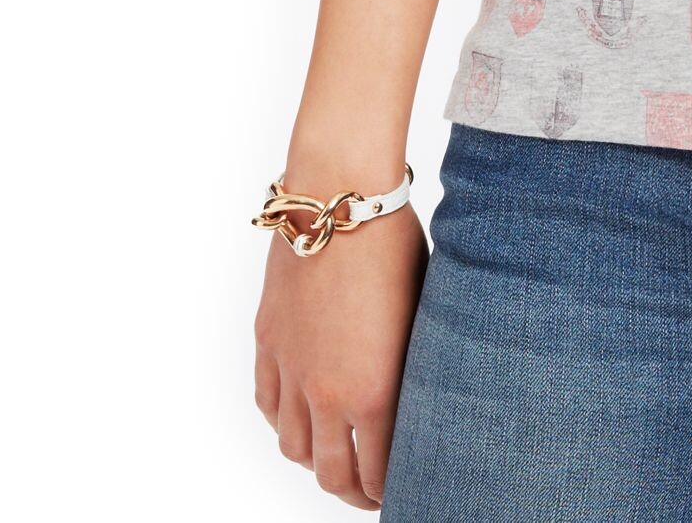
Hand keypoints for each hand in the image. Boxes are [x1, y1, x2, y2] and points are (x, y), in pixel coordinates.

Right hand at [254, 200, 428, 506]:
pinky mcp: (269, 343)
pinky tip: (302, 422)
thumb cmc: (395, 243)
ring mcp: (291, 369)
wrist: (340, 197)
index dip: (391, 490)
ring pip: (294, 448)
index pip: (379, 471)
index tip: (406, 489)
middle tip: (374, 494)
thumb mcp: (423, 311)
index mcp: (374, 389)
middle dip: (355, 494)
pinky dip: (285, 424)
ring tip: (337, 461)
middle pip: (332, 474)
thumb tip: (420, 393)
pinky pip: (269, 405)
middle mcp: (327, 391)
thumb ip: (412, 365)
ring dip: (316, 463)